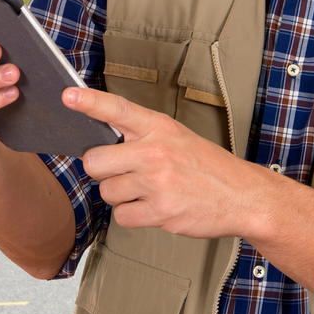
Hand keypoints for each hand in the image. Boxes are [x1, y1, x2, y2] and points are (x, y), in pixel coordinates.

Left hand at [69, 86, 280, 239]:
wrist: (245, 197)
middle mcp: (157, 152)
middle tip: (126, 174)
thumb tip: (101, 149)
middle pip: (96, 162)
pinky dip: (135, 216)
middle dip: (104, 172)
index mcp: (162, 128)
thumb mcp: (181, 139)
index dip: (90, 102)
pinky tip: (157, 208)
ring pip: (108, 192)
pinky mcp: (160, 211)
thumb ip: (143, 139)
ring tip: (151, 192)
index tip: (68, 97)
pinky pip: (123, 217)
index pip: (119, 110)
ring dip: (123, 197)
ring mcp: (158, 182)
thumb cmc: (211, 169)